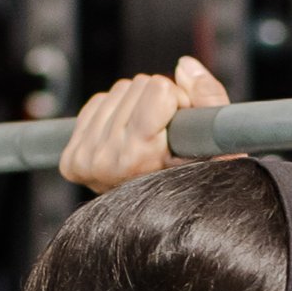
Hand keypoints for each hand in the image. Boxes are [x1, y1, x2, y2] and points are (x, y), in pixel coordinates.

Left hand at [58, 56, 230, 191]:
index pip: (159, 89)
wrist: (163, 224)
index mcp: (137, 157)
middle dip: (157, 104)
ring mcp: (84, 160)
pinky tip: (130, 143)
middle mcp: (103, 161)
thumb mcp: (220, 148)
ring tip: (149, 144)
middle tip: (166, 139)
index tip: (182, 132)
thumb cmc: (198, 186)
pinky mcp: (71, 159)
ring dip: (138, 109)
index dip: (179, 103)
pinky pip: (99, 103)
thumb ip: (210, 99)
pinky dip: (118, 115)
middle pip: (137, 84)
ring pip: (118, 90)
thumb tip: (183, 65)